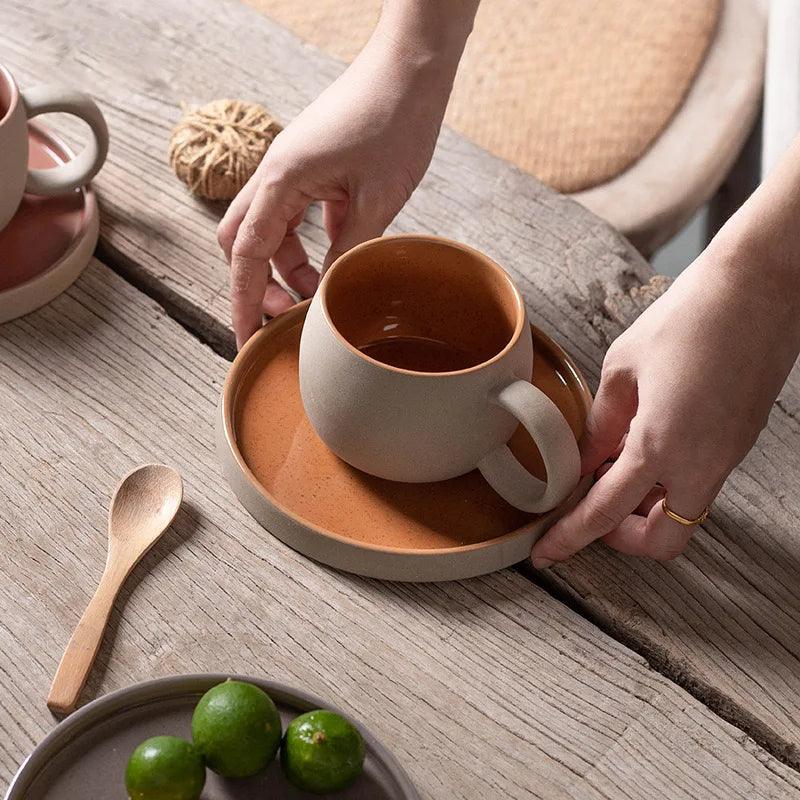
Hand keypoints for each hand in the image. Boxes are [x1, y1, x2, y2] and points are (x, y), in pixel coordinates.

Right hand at [217, 20, 465, 347]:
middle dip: (258, 285)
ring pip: (271, 231)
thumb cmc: (394, 120)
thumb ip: (347, 251)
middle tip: (286, 318)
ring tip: (319, 292)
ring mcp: (292, 170)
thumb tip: (326, 295)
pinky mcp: (313, 169)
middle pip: (243, 242)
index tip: (247, 340)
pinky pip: (297, 215)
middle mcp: (275, 174)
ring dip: (288, 267)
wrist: (411, 66)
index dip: (244, 303)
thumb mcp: (377, 200)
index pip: (246, 255)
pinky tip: (337, 259)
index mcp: (280, 180)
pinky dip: (309, 244)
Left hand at [531, 238, 799, 566]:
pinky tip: (644, 445)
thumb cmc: (689, 317)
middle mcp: (701, 464)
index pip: (606, 513)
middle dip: (622, 538)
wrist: (762, 287)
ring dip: (645, 509)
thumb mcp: (624, 369)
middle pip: (661, 541)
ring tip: (614, 464)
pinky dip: (668, 483)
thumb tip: (585, 461)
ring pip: (683, 515)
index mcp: (661, 445)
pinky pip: (699, 485)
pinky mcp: (739, 443)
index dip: (570, 538)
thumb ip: (602, 425)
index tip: (546, 553)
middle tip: (592, 505)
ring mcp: (727, 457)